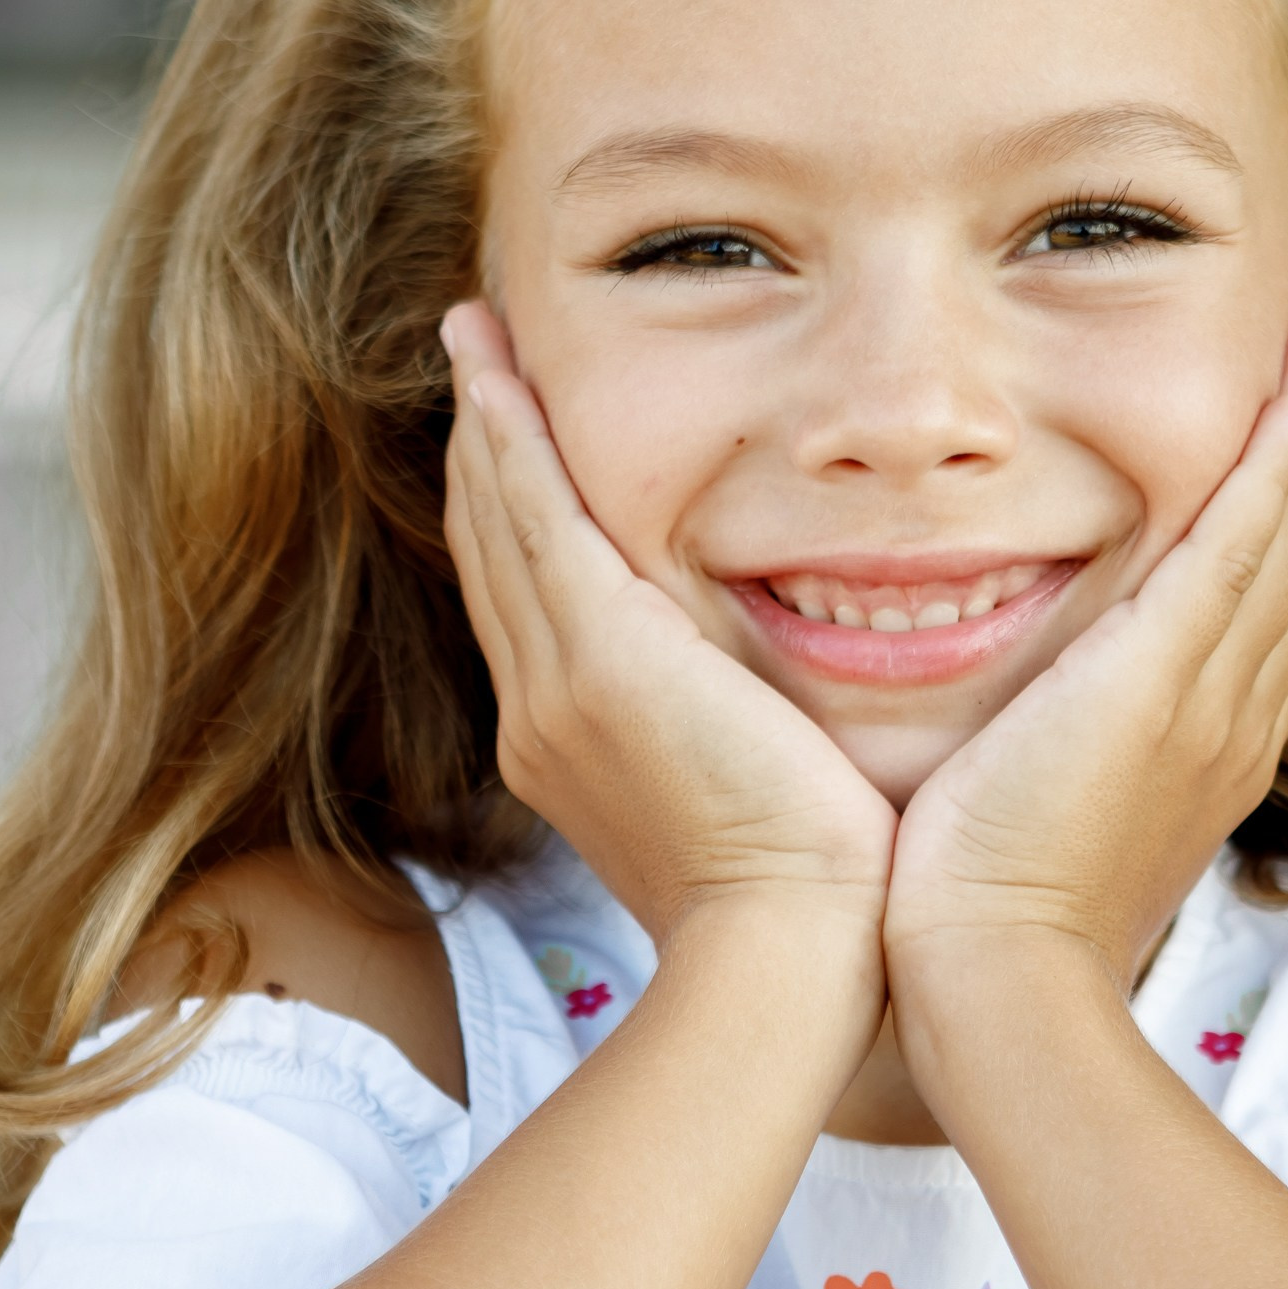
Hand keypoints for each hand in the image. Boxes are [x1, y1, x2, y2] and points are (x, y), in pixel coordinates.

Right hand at [441, 303, 896, 958]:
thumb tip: (779, 711)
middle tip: (479, 352)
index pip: (534, 602)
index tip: (520, 432)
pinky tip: (500, 372)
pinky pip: (536, 517)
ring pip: (502, 520)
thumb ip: (745, 738)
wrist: (790, 953)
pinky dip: (512, 440)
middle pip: (494, 550)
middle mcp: (543, 712)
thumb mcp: (757, 804)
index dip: (519, 512)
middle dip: (485, 449)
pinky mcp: (600, 657)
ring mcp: (559, 685)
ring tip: (478, 334)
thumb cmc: (809, 901)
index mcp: (575, 748)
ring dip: (486, 420)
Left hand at [885, 317, 1287, 996]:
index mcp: (1215, 755)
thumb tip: (1034, 728)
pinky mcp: (1164, 677)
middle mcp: (1238, 721)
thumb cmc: (984, 925)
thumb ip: (1061, 757)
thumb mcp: (1046, 821)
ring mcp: (1213, 698)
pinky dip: (1281, 458)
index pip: (1287, 616)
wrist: (992, 981)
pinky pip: (1247, 542)